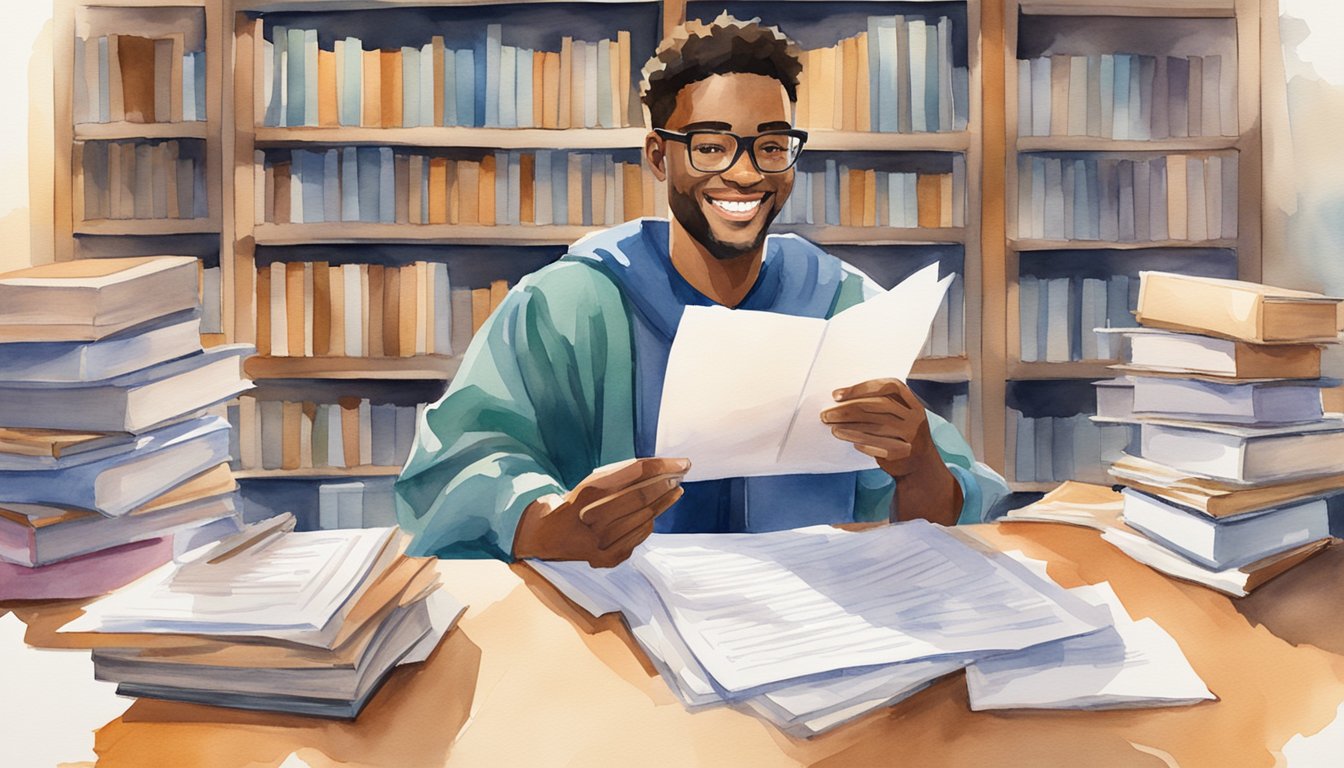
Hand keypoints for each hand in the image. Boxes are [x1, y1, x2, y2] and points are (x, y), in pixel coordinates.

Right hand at [513, 457, 689, 567]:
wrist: (544, 538)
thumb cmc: (573, 505)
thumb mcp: (588, 484)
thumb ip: (619, 478)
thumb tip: (658, 470)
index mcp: (586, 493)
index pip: (634, 474)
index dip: (662, 466)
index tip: (681, 463)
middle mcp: (593, 519)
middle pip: (642, 497)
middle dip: (667, 483)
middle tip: (682, 474)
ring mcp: (601, 542)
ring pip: (644, 518)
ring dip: (665, 503)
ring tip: (676, 490)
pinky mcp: (607, 559)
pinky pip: (638, 537)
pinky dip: (650, 523)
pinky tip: (656, 513)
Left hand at [821, 378, 961, 524]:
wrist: (921, 467)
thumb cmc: (902, 436)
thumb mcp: (900, 416)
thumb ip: (879, 406)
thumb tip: (842, 400)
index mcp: (912, 403)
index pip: (886, 387)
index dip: (860, 388)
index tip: (837, 395)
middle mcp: (914, 418)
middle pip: (877, 406)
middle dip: (848, 409)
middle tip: (827, 414)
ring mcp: (910, 436)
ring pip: (875, 426)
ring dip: (849, 426)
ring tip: (831, 426)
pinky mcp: (902, 453)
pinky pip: (877, 445)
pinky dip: (859, 440)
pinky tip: (846, 437)